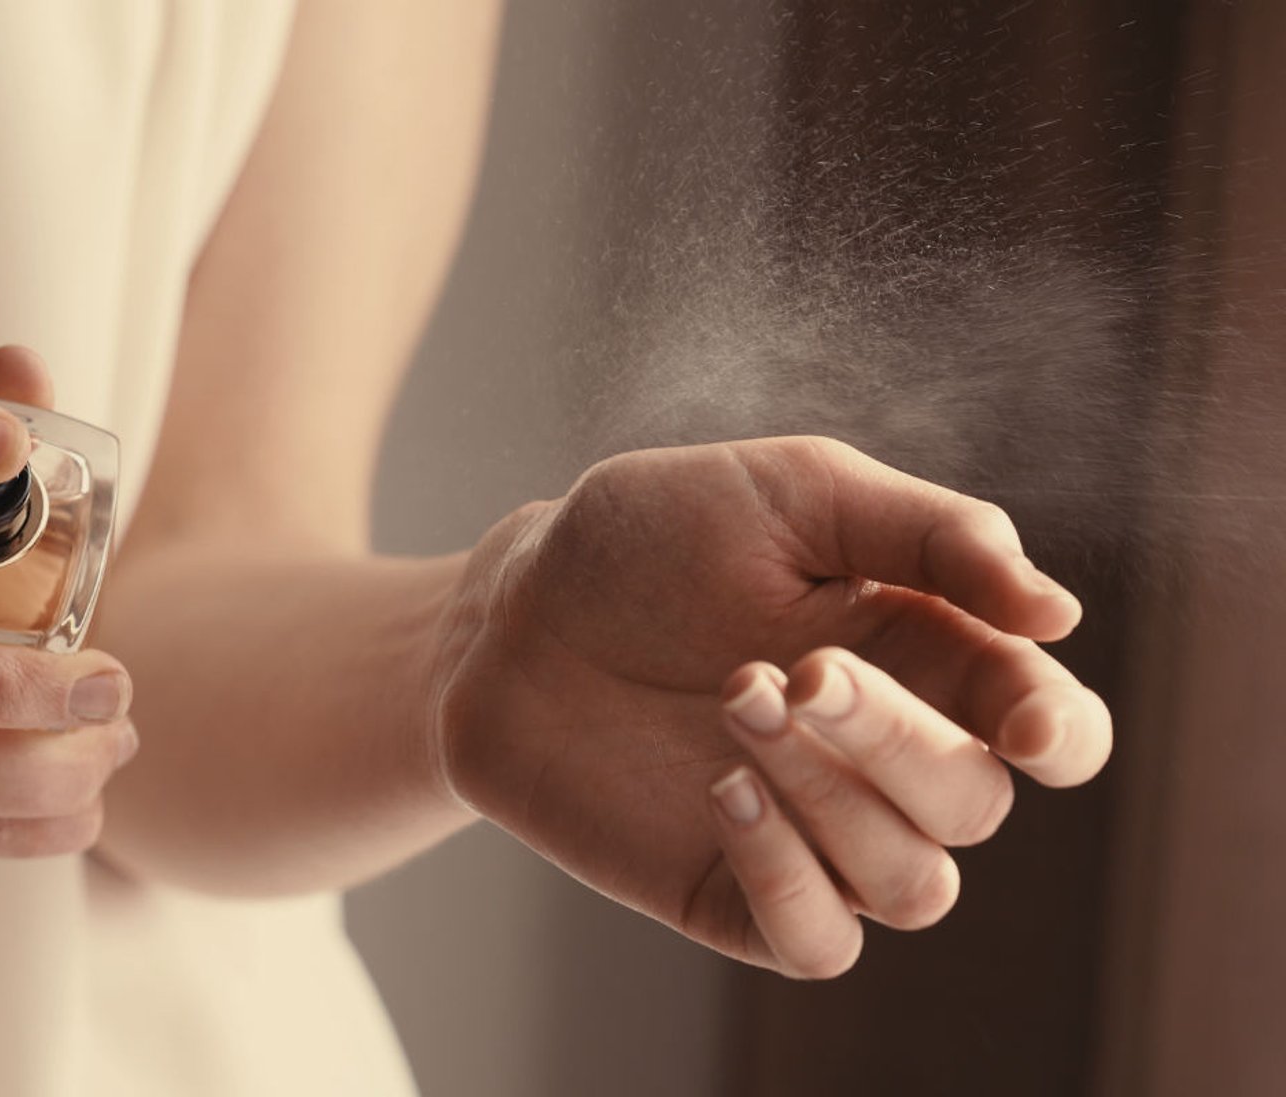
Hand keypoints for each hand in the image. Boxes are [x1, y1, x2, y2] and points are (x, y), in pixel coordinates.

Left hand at [432, 436, 1110, 976]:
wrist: (511, 610)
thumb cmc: (648, 539)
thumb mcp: (790, 494)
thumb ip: (930, 535)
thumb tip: (1059, 615)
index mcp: (924, 656)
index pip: (1050, 728)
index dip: (1058, 736)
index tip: (1022, 724)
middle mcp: (884, 759)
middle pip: (975, 805)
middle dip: (894, 739)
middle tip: (794, 670)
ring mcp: (814, 834)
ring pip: (913, 883)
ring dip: (834, 796)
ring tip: (734, 702)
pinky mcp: (733, 893)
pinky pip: (820, 943)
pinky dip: (790, 878)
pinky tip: (725, 791)